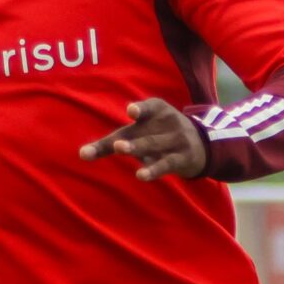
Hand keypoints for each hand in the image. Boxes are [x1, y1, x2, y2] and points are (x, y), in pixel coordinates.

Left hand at [79, 98, 208, 180]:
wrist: (202, 146)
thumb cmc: (158, 135)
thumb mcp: (139, 132)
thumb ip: (110, 143)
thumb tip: (81, 154)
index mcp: (157, 111)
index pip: (150, 108)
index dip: (141, 109)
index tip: (131, 110)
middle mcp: (167, 124)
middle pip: (144, 134)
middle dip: (132, 140)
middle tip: (117, 145)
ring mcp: (175, 141)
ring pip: (154, 147)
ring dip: (139, 150)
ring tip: (123, 153)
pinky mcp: (181, 159)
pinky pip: (166, 164)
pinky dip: (153, 170)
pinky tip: (140, 175)